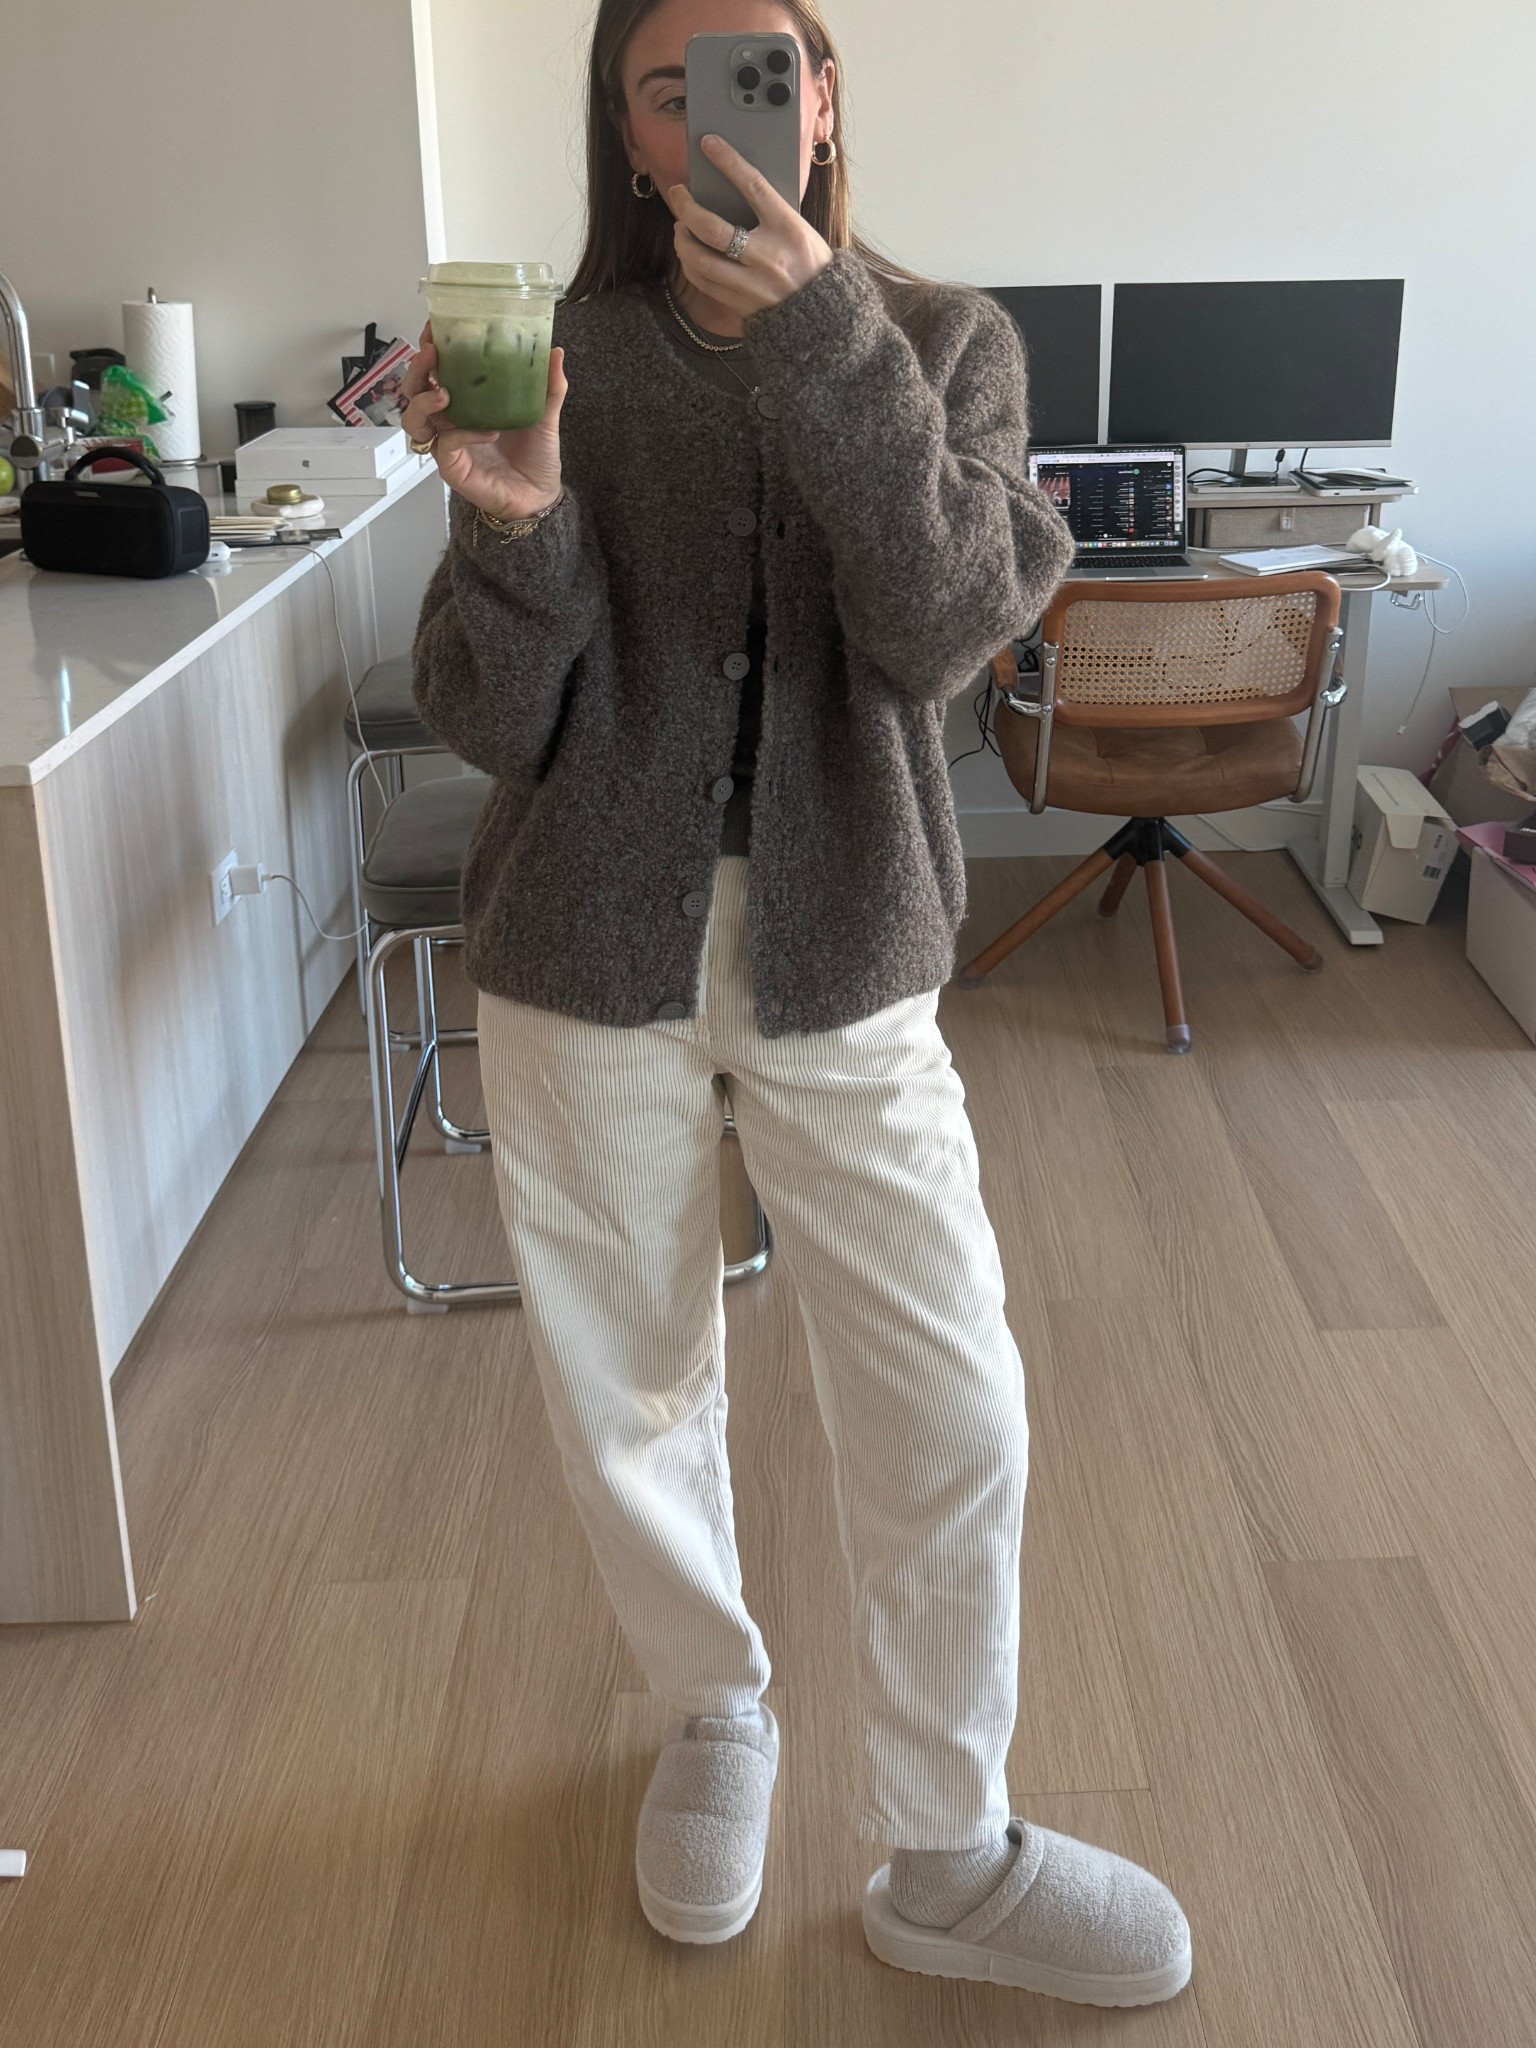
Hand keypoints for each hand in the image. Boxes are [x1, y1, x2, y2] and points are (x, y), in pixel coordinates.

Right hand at [397, 321, 566, 521]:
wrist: (541, 495)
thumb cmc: (535, 455)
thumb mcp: (544, 414)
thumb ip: (548, 386)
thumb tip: (555, 351)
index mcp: (464, 400)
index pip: (434, 370)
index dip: (428, 349)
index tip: (434, 328)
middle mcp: (448, 420)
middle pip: (412, 390)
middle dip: (417, 369)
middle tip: (431, 353)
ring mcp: (447, 444)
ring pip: (413, 418)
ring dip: (423, 400)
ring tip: (444, 393)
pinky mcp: (452, 467)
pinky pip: (445, 445)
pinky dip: (463, 434)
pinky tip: (488, 431)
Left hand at [666, 133, 832, 320]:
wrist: (824, 312)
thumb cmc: (811, 263)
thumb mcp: (799, 230)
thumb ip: (771, 213)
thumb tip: (734, 190)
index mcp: (788, 229)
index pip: (754, 187)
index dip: (729, 163)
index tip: (709, 144)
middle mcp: (769, 258)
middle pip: (713, 230)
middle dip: (688, 209)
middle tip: (678, 194)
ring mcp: (753, 285)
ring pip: (701, 260)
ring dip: (683, 240)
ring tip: (681, 227)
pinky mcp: (742, 305)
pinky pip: (704, 283)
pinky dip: (691, 264)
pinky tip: (689, 253)